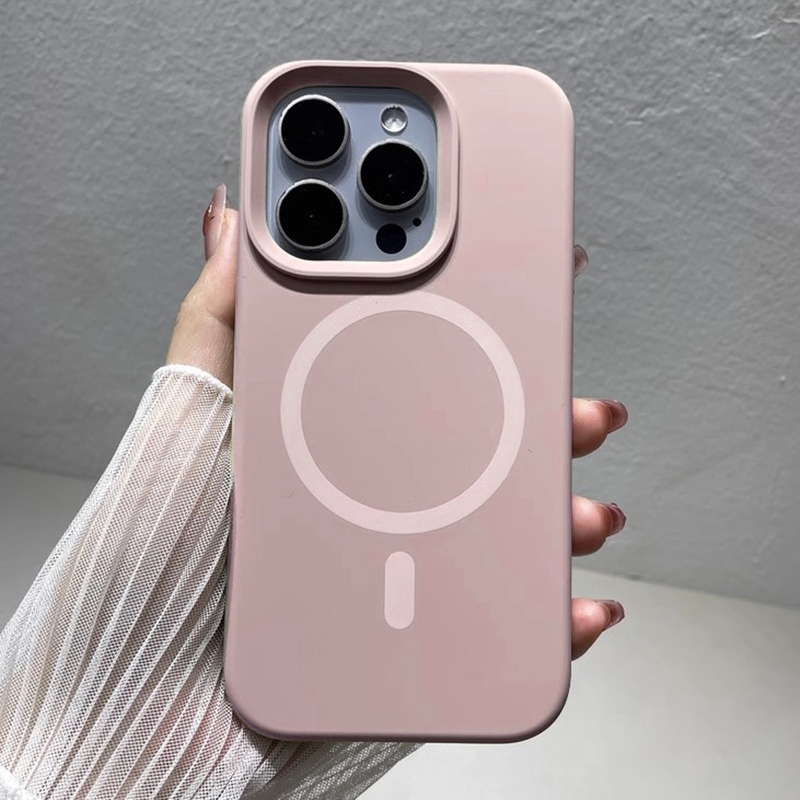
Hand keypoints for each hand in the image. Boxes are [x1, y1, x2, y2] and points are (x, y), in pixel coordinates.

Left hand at [167, 185, 628, 659]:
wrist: (154, 683)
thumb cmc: (165, 548)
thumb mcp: (189, 409)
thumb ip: (217, 314)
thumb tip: (228, 215)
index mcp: (340, 420)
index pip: (425, 351)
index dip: (483, 309)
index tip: (530, 269)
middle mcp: (380, 482)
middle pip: (488, 434)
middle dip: (548, 410)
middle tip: (583, 403)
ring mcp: (403, 551)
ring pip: (511, 518)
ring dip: (565, 509)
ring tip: (584, 511)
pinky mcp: (416, 623)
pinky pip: (502, 614)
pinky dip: (552, 609)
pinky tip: (575, 600)